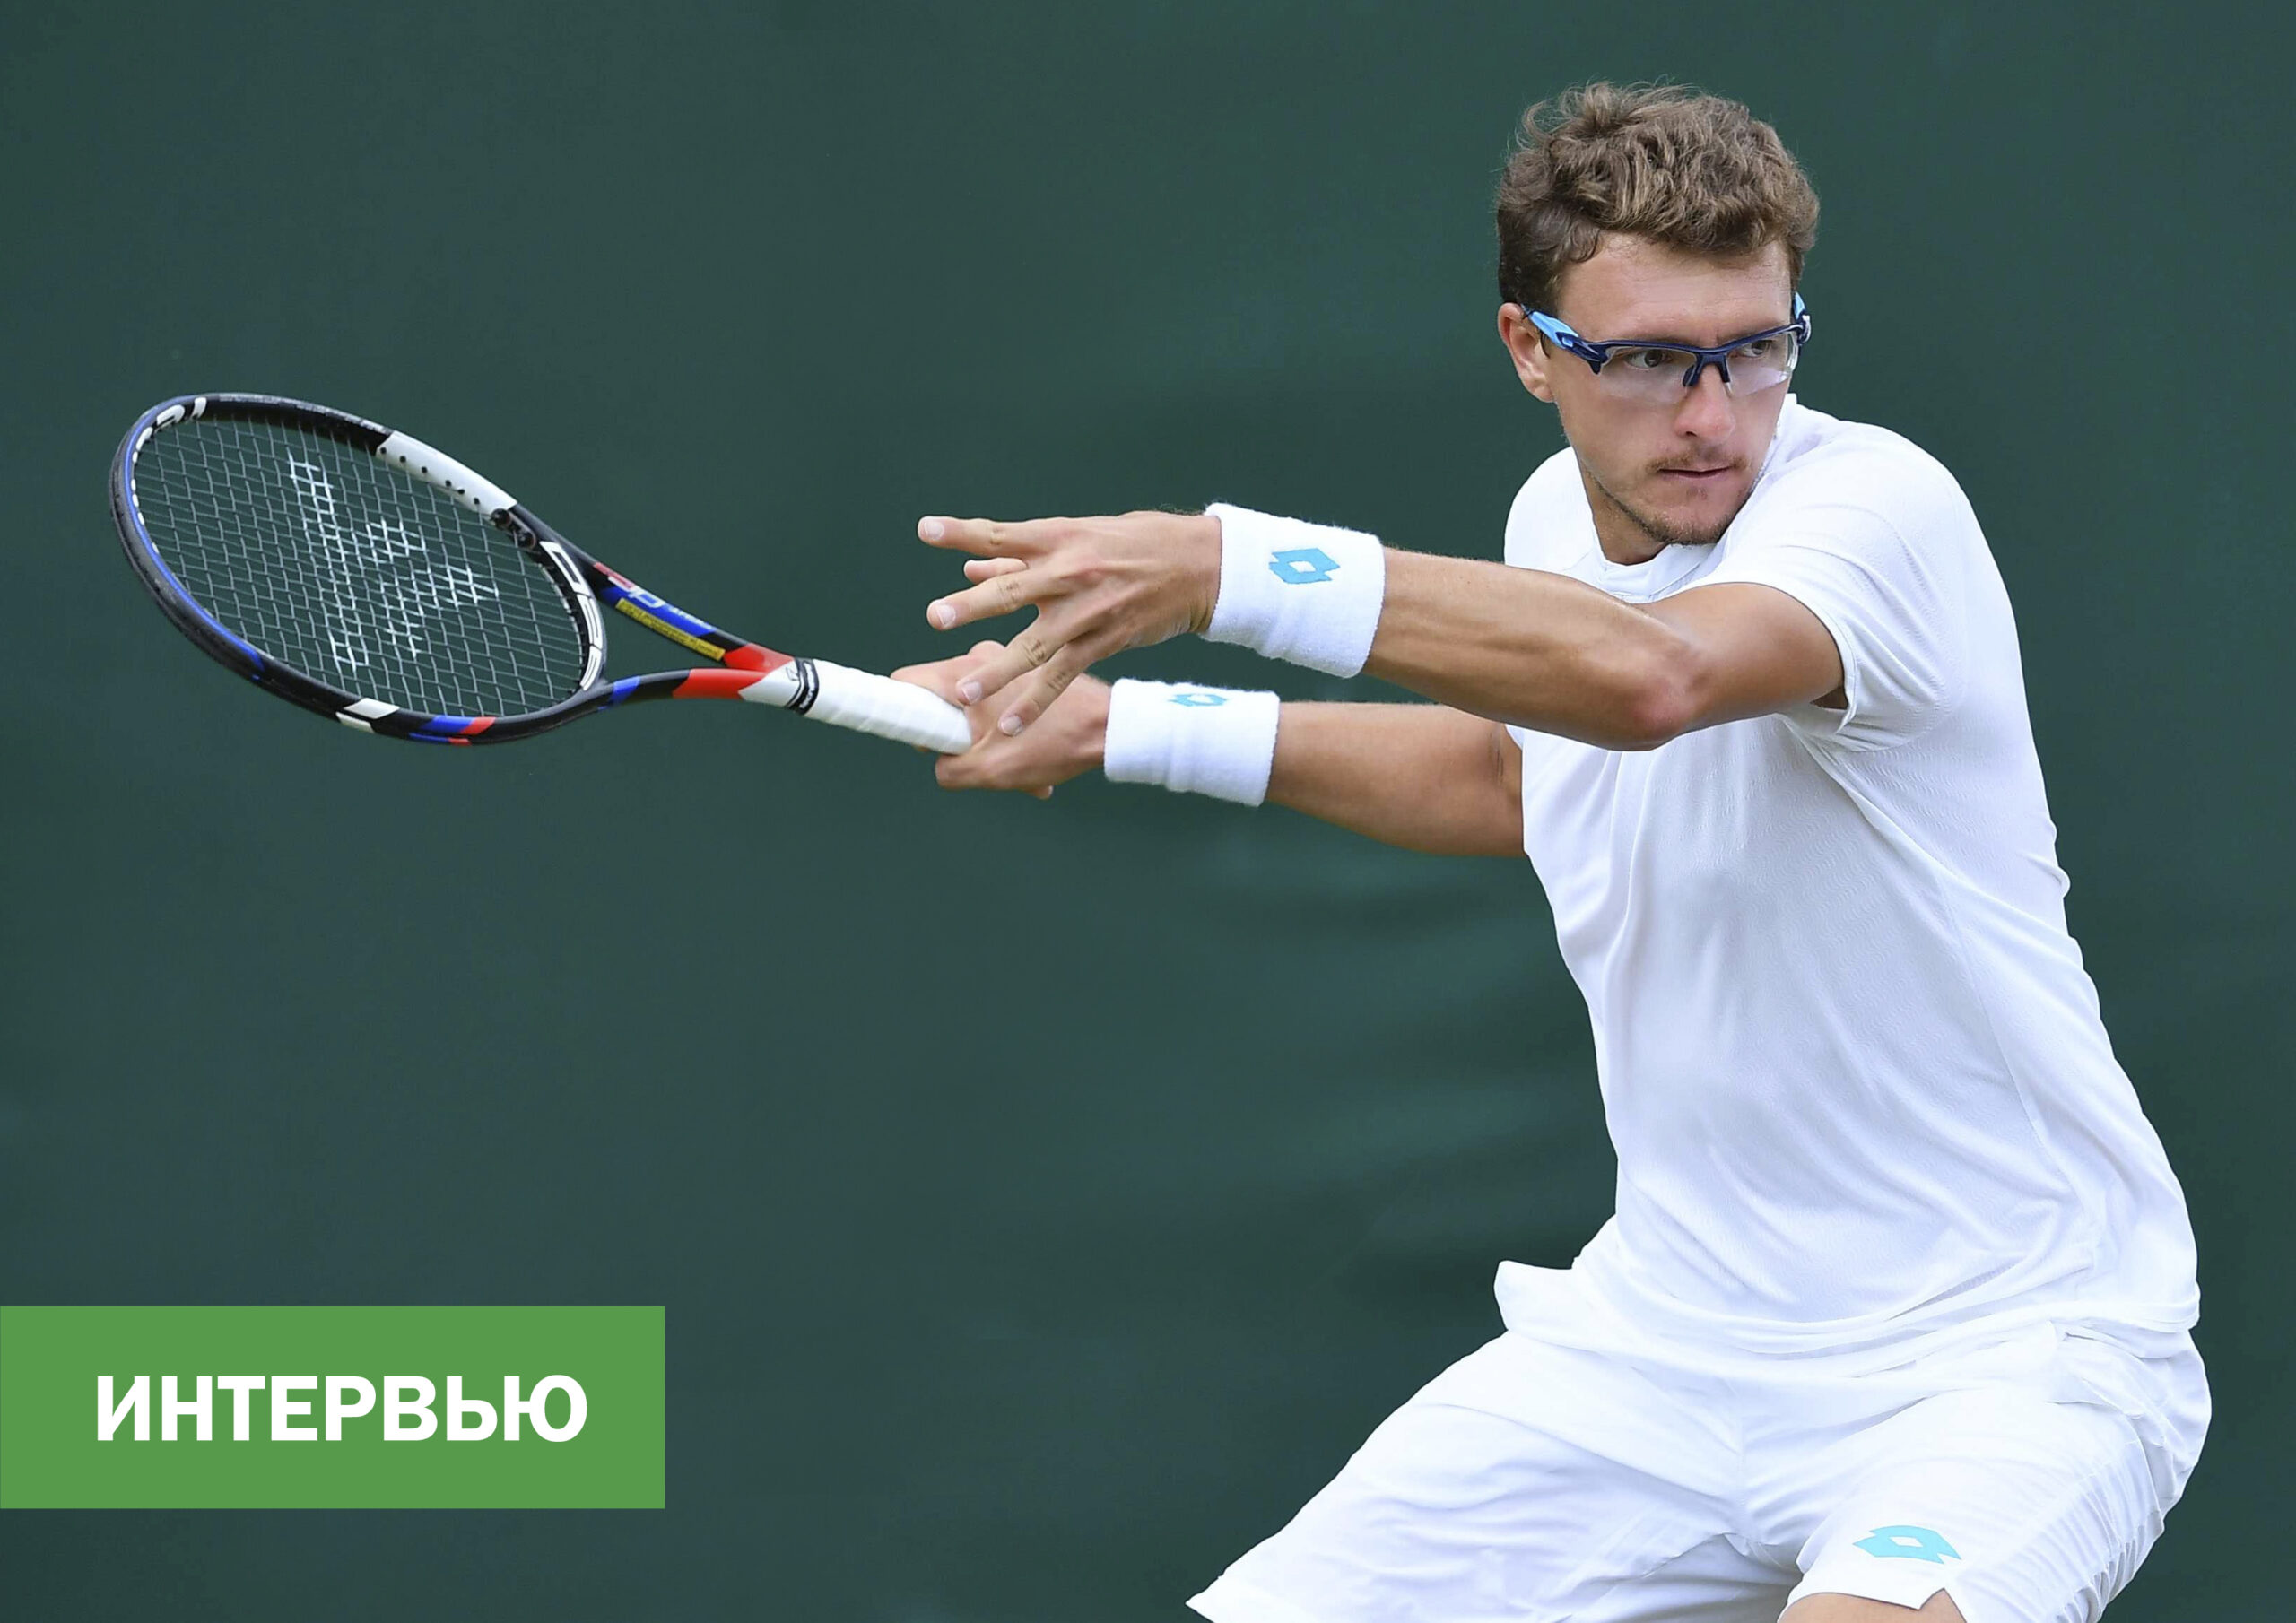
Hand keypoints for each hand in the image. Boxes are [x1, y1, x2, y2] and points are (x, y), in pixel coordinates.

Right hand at [891, 640, 1110, 798]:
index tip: (923, 738)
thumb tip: (936, 762)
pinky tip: (1034, 751)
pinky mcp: (1026, 665)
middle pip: (941, 696)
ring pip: (975, 701)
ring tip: (1018, 762)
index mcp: (963, 675)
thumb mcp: (991, 771)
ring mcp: (1006, 656)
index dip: (903, 712)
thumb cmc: (1054, 745)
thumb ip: (948, 769)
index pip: (905, 681)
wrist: (1112, 726)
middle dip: (956, 733)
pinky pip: (1000, 697)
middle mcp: (980, 655)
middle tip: (983, 757)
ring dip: (989, 735)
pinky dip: (1010, 723)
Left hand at [918, 510, 1220, 736]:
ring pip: (1035, 647)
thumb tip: (971, 567)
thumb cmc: (1135, 543)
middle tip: (936, 618)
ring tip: (965, 693)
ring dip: (998, 672)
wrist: (1198, 566)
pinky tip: (1010, 724)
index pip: (1001, 534)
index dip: (962, 533)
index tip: (926, 530)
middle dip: (973, 607)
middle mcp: (1071, 574)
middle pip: (1013, 591)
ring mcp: (1088, 612)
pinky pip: (1062, 678)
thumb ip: (1023, 556)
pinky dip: (1035, 703)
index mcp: (1060, 539)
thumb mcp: (1081, 535)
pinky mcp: (1104, 642)